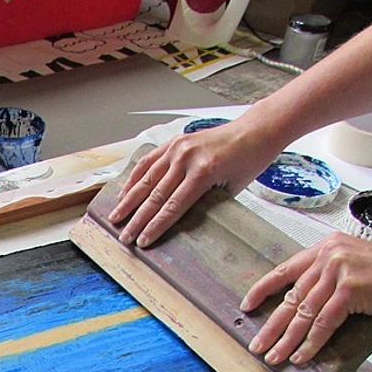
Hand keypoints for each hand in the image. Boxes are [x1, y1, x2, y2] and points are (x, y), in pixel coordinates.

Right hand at [107, 121, 281, 247]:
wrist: (255, 130)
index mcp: (203, 172)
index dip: (155, 226)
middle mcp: (186, 158)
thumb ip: (204, 203)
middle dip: (137, 219)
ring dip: (129, 200)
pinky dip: (134, 177)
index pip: (172, 206)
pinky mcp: (174, 141)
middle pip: (155, 195)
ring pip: (146, 179)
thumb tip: (179, 222)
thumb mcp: (230, 189)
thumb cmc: (248, 161)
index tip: (142, 241)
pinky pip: (148, 161)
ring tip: (116, 217)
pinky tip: (125, 192)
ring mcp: (178, 148)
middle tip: (124, 236)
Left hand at [241, 233, 371, 364]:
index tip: (247, 305)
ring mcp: (340, 270)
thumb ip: (330, 280)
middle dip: (272, 325)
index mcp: (328, 247)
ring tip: (274, 357)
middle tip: (257, 344)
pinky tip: (301, 356)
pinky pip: (323, 322)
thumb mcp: (358, 269)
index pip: (286, 269)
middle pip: (292, 296)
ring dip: (287, 340)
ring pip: (304, 312)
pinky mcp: (351, 288)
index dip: (263, 289)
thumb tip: (304, 307)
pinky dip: (311, 343)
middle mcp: (330, 255)